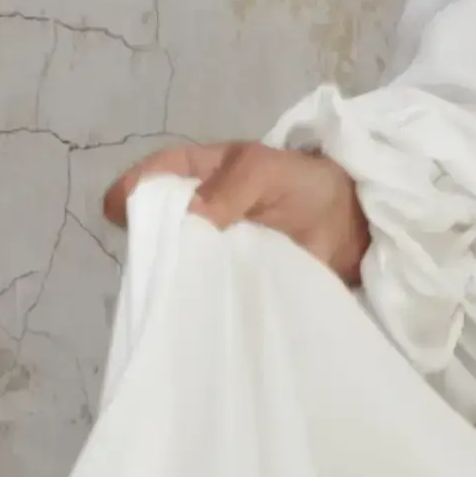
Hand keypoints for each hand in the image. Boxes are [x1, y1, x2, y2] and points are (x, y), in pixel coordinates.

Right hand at [102, 139, 371, 286]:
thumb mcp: (269, 169)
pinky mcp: (230, 279)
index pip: (155, 175)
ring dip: (174, 272)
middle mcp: (199, 210)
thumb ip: (234, 186)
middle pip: (158, 224)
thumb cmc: (307, 184)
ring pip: (179, 258)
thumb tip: (192, 213)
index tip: (122, 213)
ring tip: (172, 290)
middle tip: (154, 261)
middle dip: (151, 241)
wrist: (353, 225)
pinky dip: (200, 295)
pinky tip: (196, 307)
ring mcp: (213, 248)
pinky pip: (206, 286)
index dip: (134, 190)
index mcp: (201, 172)